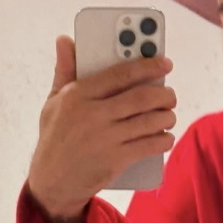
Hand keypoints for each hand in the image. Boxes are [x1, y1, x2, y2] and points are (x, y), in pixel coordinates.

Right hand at [27, 35, 176, 219]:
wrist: (52, 183)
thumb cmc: (55, 137)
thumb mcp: (53, 102)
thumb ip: (64, 70)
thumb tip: (64, 40)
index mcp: (78, 95)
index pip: (120, 74)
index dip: (147, 66)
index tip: (165, 63)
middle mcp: (93, 115)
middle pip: (142, 97)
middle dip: (164, 94)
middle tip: (170, 95)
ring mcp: (105, 138)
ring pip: (150, 121)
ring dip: (167, 117)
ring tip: (168, 115)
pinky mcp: (115, 160)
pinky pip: (150, 145)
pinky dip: (164, 139)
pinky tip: (165, 136)